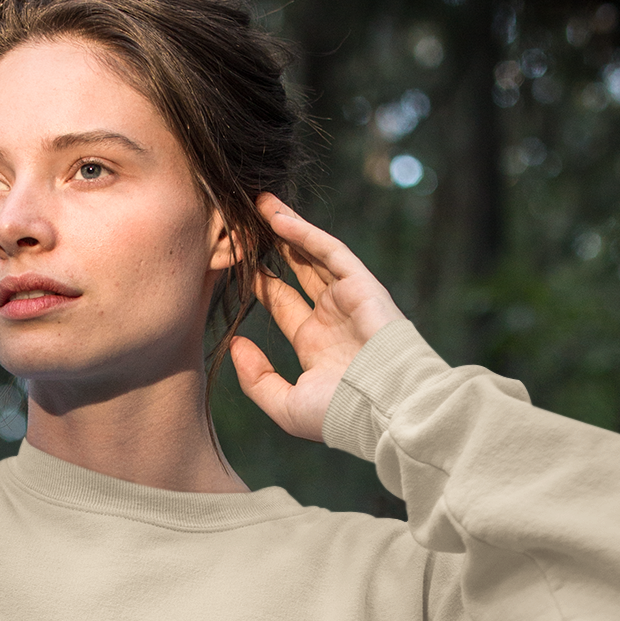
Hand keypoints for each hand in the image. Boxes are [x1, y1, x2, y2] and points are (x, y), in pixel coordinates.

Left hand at [229, 195, 402, 442]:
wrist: (385, 408)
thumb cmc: (340, 415)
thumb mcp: (286, 406)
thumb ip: (256, 379)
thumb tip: (234, 344)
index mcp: (317, 346)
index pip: (284, 305)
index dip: (261, 284)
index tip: (234, 264)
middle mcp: (332, 318)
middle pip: (297, 274)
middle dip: (273, 250)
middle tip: (245, 226)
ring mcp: (348, 299)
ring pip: (312, 255)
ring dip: (287, 229)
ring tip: (259, 205)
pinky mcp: (361, 284)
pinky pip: (329, 251)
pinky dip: (304, 233)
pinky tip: (278, 218)